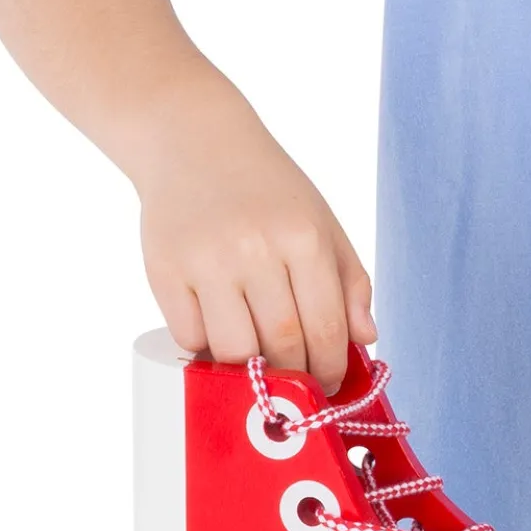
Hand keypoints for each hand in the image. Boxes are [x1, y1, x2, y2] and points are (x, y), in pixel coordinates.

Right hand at [134, 111, 375, 393]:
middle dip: (293, 378)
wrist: (194, 143)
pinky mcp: (165, 271)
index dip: (330, 370)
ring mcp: (206, 262)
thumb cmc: (267, 190)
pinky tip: (219, 334)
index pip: (326, 329)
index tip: (328, 386)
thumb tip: (366, 338)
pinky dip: (206, 349)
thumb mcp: (321, 222)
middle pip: (281, 346)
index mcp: (303, 237)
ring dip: (249, 372)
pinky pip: (190, 338)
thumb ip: (349, 281)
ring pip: (233, 352)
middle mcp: (255, 249)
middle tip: (295, 386)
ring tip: (259, 366)